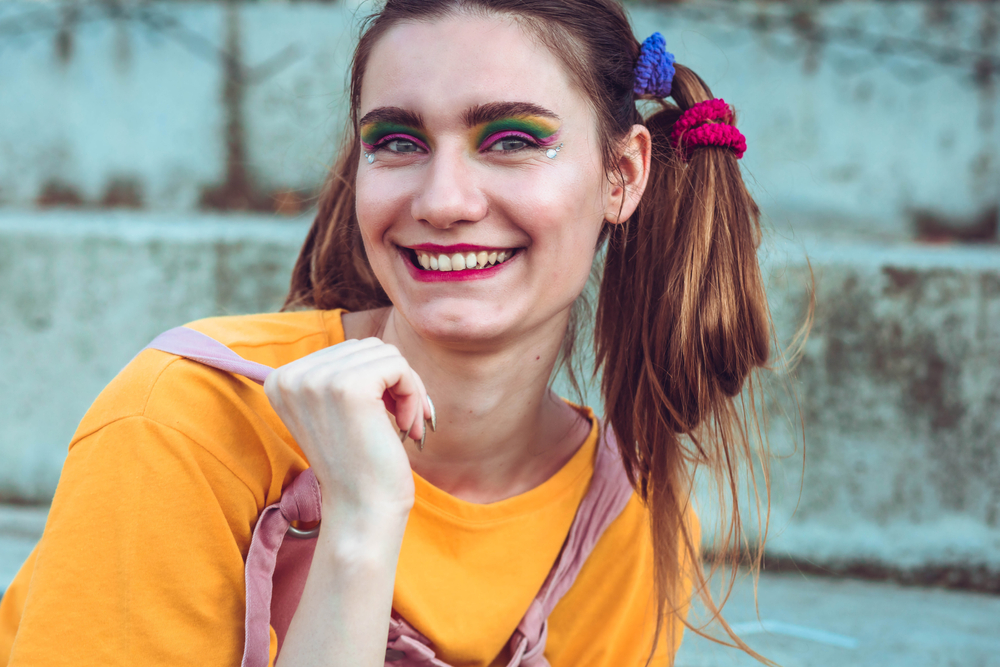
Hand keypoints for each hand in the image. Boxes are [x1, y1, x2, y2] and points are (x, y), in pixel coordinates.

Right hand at [264, 338, 432, 519]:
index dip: (376, 380)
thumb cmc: (358, 466)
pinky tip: (407, 427)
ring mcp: (318, 379)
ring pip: (386, 354)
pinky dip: (414, 393)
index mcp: (281, 380)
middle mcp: (291, 375)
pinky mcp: (349, 386)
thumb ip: (339, 375)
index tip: (385, 415)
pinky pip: (399, 365)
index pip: (346, 350)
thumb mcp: (335, 412)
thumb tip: (375, 346)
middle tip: (402, 421)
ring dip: (408, 389)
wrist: (361, 512)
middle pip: (366, 348)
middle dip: (394, 382)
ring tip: (405, 425)